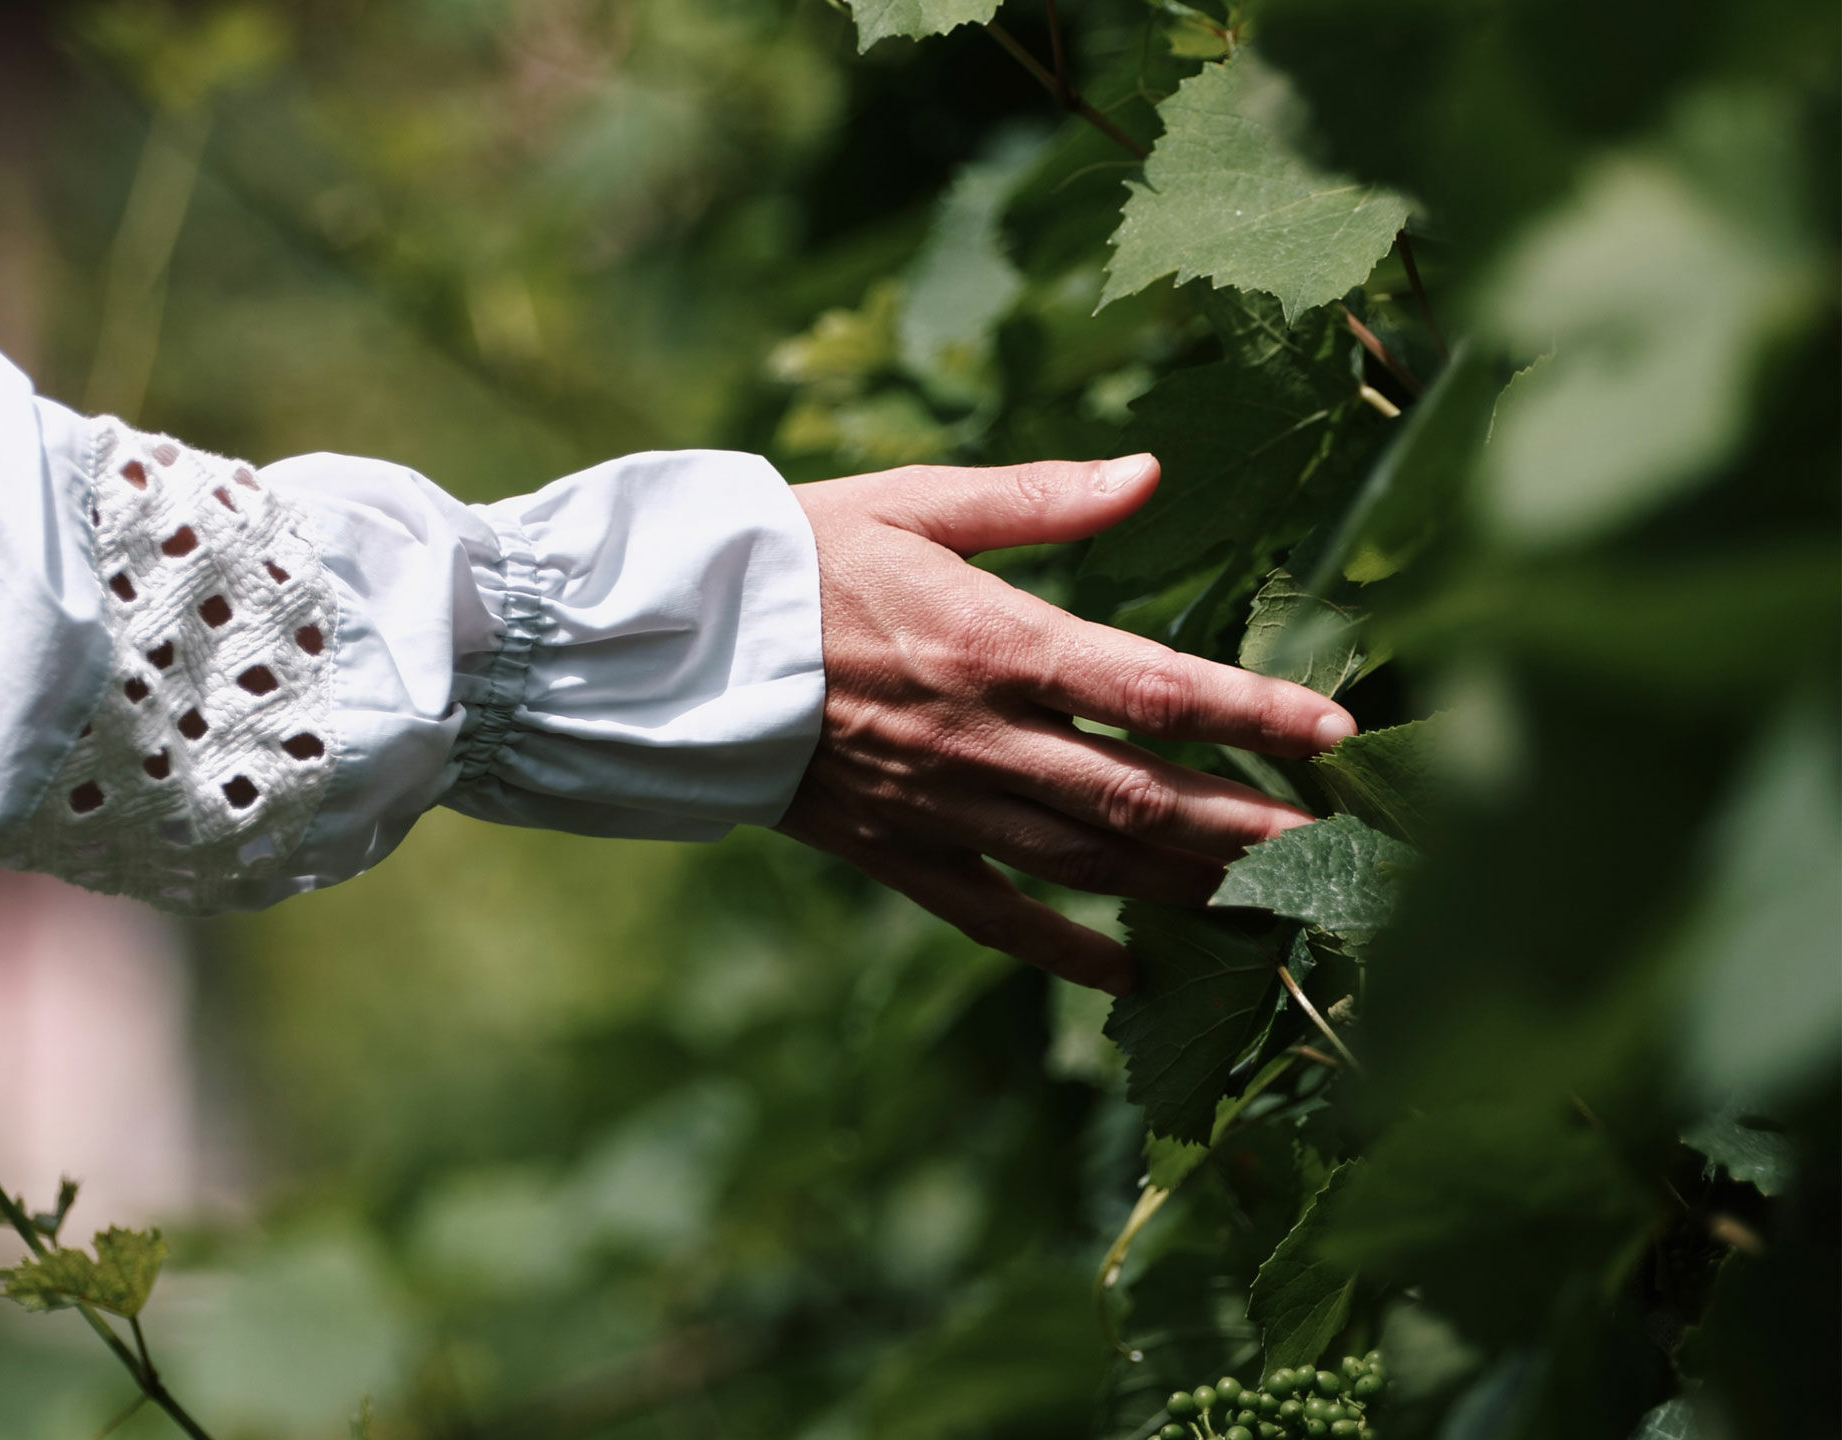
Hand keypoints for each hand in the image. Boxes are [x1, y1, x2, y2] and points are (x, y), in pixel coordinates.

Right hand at [779, 455, 1355, 995]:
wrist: (673, 644)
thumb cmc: (799, 552)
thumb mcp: (916, 500)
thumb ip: (1040, 498)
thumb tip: (1150, 472)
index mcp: (993, 642)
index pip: (1155, 689)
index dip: (1254, 716)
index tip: (1338, 734)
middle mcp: (980, 736)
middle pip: (1142, 795)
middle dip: (1251, 826)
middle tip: (1341, 850)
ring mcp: (939, 804)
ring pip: (1087, 863)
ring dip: (1185, 884)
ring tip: (1273, 900)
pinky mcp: (896, 849)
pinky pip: (994, 914)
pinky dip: (1067, 949)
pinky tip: (1131, 971)